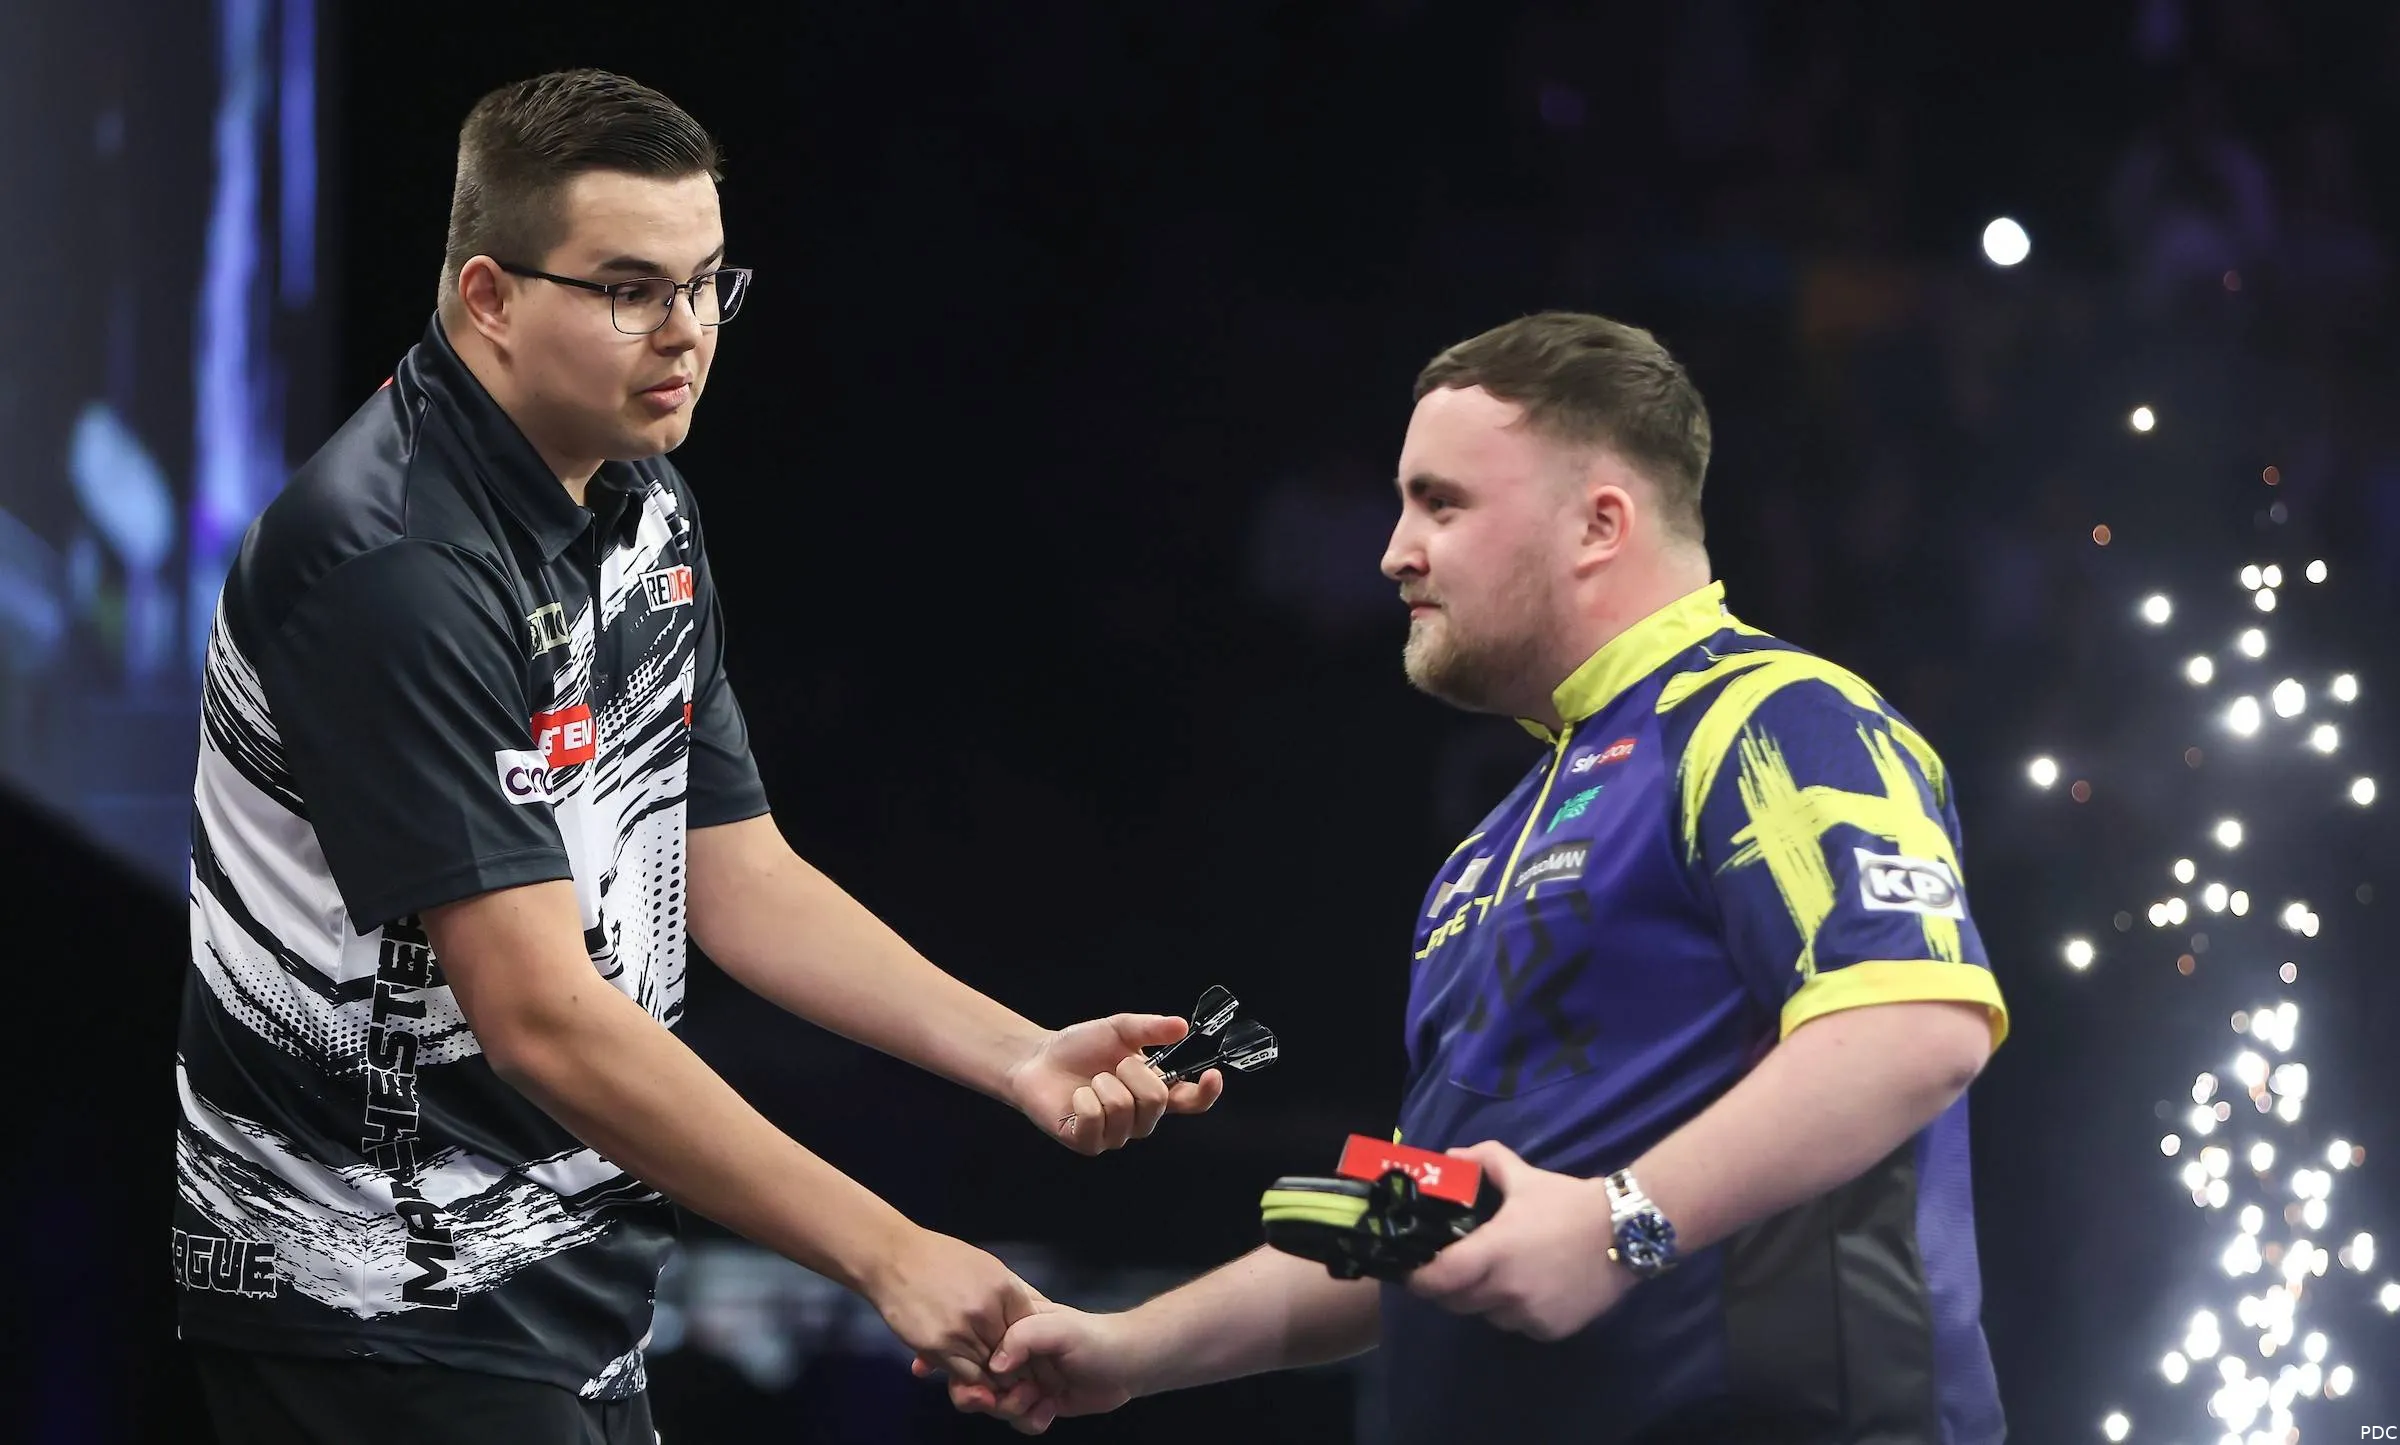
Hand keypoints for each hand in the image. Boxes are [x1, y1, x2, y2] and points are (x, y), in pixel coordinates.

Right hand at [862, 1227, 1044, 1387]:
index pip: (1032, 1330)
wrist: (893, 1258)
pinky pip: (966, 1376)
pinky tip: (974, 1379)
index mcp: (1004, 1288)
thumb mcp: (987, 1265)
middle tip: (1022, 1380)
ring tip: (997, 1381)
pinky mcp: (937, 1347)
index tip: (1035, 1360)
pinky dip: (973, 1383)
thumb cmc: (940, 1258)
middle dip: (1019, 1368)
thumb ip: (1014, 1291)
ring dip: (996, 1379)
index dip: (1036, 1349)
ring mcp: (960, 1330)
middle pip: (1015, 1355)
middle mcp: (985, 1311)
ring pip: (992, 1370)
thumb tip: (1040, 1311)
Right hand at [912, 1302, 1142, 1434]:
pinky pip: (1016, 1418)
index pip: (967, 1337)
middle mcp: (1012, 1352)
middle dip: (974, 1394)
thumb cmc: (1095, 1338)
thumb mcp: (1057, 1327)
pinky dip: (1027, 1420)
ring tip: (1036, 1400)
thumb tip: (993, 1366)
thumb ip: (1023, 1338)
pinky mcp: (1038, 1402)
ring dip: (1008, 1408)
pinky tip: (1048, 1413)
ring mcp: (1024, 1378)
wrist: (1131, 1365)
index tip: (923, 1368)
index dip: (943, 1353)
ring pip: (991, 1402)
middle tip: (989, 1401)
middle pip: (970, 1376)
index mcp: (1011, 1325)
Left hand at [1003, 1013, 1224, 1153]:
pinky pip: (1094, 1120)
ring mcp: (1114, 1135)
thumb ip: (1150, 1028)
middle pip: (1156, 1101)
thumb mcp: (1118, 1029)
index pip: (1191, 1101)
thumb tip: (1181, 1025)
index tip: (1212, 1075)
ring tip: (1091, 1081)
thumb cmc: (1080, 1047)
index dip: (1207, 1093)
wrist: (1038, 1060)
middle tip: (1114, 1065)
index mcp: (1153, 1092)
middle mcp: (1139, 1118)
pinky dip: (1082, 1099)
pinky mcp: (1087, 1143)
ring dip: (1102, 1084)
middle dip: (1132, 1073)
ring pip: (1123, 1109)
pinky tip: (1076, 1097)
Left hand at [1407, 1141, 1634, 1341]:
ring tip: (1497, 1276)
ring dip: (1484, 1300)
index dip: (1418, 1279)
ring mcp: (1529, 1315)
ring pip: (1487, 1316)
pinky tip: (1530, 1288)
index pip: (1438, 1279)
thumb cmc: (1568, 1202)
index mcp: (1493, 1252)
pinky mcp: (1550, 1330)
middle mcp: (1506, 1290)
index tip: (1412, 1271)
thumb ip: (1483, 1161)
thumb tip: (1450, 1158)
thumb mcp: (1523, 1175)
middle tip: (1454, 1269)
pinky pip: (1517, 1325)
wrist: (1624, 1231)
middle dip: (1449, 1287)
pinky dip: (1515, 1312)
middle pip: (1456, 1302)